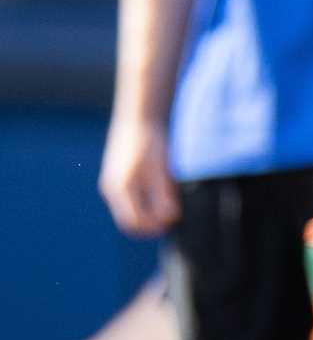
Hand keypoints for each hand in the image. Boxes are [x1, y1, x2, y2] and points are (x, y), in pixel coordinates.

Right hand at [99, 116, 179, 236]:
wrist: (140, 112)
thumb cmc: (151, 139)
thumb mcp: (160, 167)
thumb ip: (163, 194)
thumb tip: (170, 218)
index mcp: (120, 188)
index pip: (134, 222)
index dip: (153, 227)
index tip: (172, 223)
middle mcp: (112, 188)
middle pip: (129, 218)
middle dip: (150, 222)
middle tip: (172, 218)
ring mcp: (113, 181)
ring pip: (130, 207)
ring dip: (148, 211)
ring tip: (169, 203)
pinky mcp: (118, 174)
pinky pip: (130, 196)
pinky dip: (144, 199)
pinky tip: (162, 190)